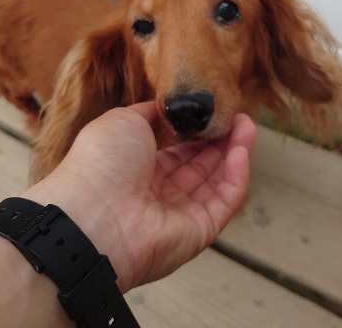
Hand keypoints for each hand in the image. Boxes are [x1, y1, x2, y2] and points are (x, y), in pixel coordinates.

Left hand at [24, 102, 256, 292]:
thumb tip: (165, 109)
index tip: (216, 114)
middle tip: (240, 117)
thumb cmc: (101, 162)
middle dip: (221, 140)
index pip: (178, 153)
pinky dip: (237, 177)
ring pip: (217, 182)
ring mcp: (180, 215)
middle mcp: (159, 195)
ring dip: (235, 153)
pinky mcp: (199, 232)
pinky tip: (241, 151)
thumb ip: (149, 114)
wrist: (93, 212)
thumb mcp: (122, 121)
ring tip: (248, 126)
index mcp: (138, 171)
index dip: (198, 135)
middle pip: (201, 167)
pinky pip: (224, 202)